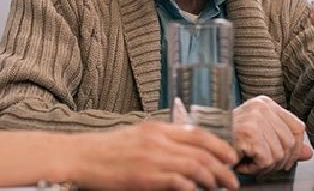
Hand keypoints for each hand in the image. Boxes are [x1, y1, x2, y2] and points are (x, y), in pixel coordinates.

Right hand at [71, 121, 238, 189]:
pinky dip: (192, 188)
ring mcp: (153, 158)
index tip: (231, 158)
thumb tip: (183, 149)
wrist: (81, 156)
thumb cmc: (105, 149)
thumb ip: (159, 139)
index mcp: (157, 128)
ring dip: (212, 180)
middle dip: (223, 169)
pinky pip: (180, 182)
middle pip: (203, 153)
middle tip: (232, 181)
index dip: (220, 146)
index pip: (199, 134)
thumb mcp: (136, 135)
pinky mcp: (146, 177)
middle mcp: (159, 140)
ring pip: (196, 167)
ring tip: (219, 189)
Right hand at [233, 96, 312, 174]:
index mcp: (265, 103)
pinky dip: (255, 168)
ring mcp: (255, 118)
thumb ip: (285, 143)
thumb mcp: (261, 138)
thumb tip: (309, 153)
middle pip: (291, 143)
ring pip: (279, 154)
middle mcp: (261, 106)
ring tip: (249, 162)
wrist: (204, 144)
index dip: (294, 148)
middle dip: (279, 161)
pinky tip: (243, 163)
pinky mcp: (249, 132)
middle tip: (261, 164)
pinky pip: (267, 159)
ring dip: (265, 166)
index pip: (298, 127)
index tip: (282, 159)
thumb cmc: (229, 140)